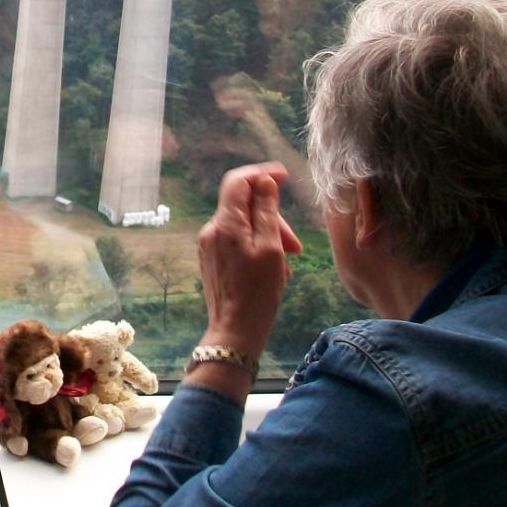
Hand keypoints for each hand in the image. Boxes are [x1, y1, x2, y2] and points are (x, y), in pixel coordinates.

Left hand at [196, 163, 302, 359]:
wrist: (235, 332)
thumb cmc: (258, 292)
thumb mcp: (271, 248)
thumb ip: (266, 211)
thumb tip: (264, 182)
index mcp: (225, 223)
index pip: (238, 181)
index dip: (262, 174)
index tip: (285, 177)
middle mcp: (211, 230)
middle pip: (244, 206)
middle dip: (273, 217)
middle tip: (296, 246)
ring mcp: (209, 246)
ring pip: (243, 226)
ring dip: (269, 236)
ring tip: (287, 264)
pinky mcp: (212, 260)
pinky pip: (237, 242)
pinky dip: (257, 248)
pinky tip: (272, 270)